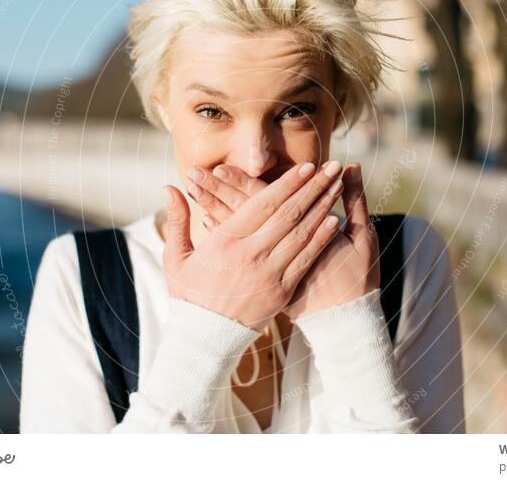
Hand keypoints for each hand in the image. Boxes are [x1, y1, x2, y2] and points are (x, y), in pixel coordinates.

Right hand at [162, 161, 343, 330]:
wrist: (204, 339)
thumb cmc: (189, 294)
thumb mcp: (175, 257)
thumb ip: (178, 220)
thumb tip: (169, 187)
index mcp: (224, 241)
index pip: (262, 204)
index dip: (288, 183)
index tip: (306, 167)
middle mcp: (250, 254)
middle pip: (288, 213)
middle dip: (313, 187)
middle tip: (332, 167)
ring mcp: (268, 274)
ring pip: (301, 233)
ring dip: (322, 207)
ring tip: (337, 186)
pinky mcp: (282, 291)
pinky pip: (306, 260)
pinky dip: (321, 239)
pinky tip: (335, 221)